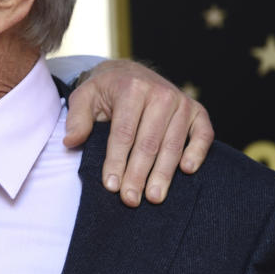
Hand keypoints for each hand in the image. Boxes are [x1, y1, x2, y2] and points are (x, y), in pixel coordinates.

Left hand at [63, 59, 212, 206]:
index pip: (124, 132)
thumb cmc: (105, 91)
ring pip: (173, 144)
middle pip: (149, 142)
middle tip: (130, 200)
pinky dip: (197, 152)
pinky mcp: (197, 112)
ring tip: (154, 197)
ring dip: (164, 173)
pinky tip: (187, 171)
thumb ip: (77, 118)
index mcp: (132, 89)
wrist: (130, 73)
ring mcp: (182, 103)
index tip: (111, 186)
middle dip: (138, 174)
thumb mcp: (84, 97)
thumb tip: (70, 142)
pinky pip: (203, 134)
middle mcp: (161, 94)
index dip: (117, 161)